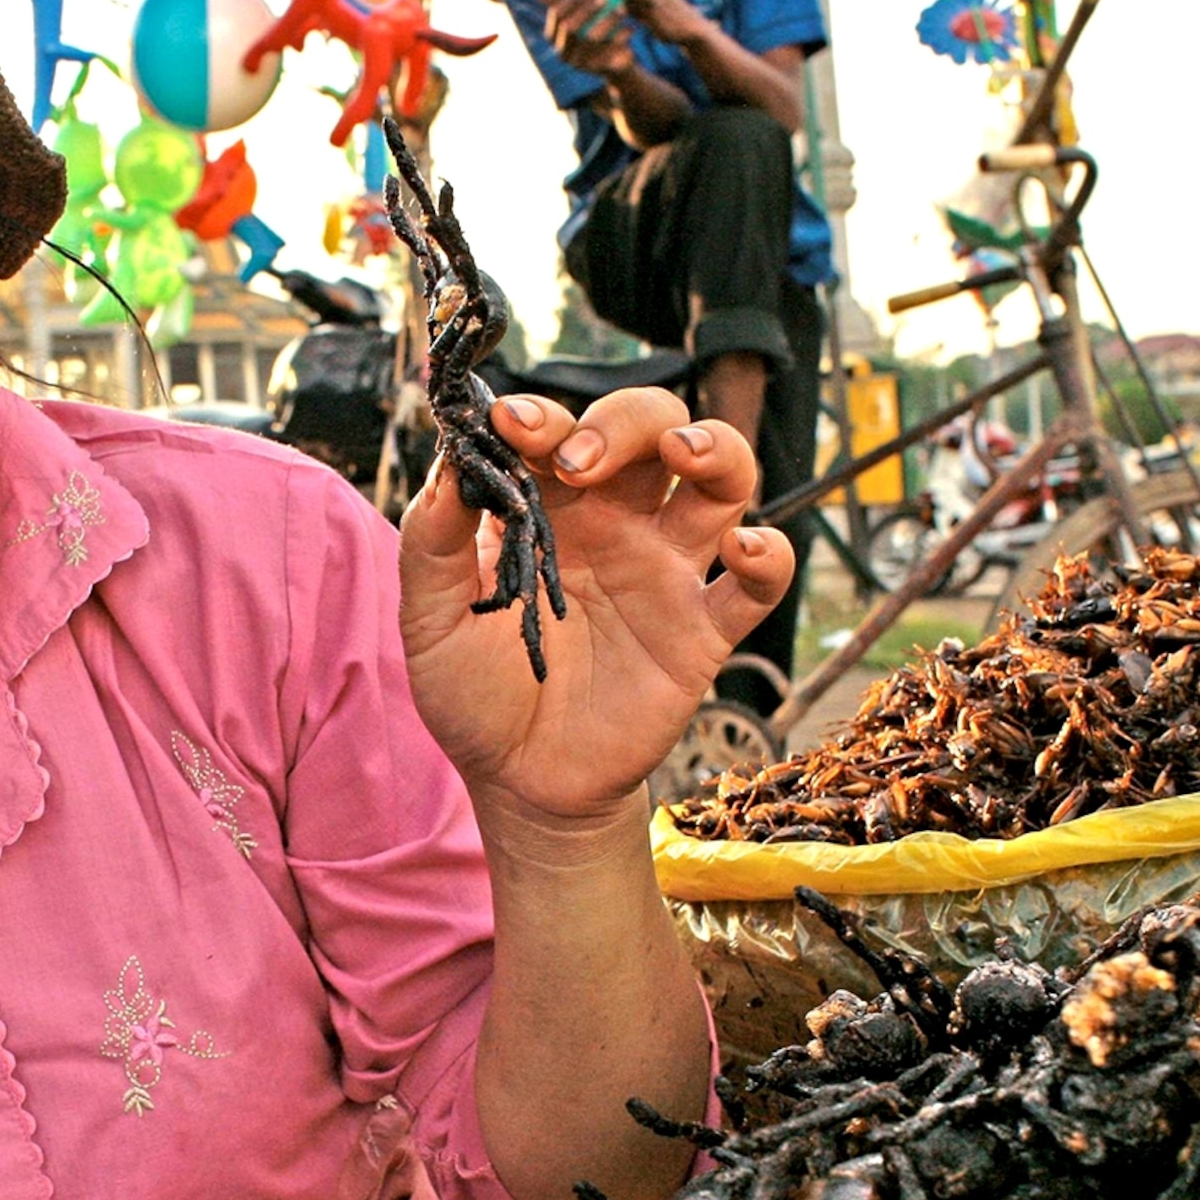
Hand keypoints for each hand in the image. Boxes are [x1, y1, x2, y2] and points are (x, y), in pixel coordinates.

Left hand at [400, 388, 792, 823]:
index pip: (562, 435)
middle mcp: (618, 525)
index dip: (543, 418)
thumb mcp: (431, 620)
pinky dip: (768, 554)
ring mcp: (667, 573)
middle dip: (626, 424)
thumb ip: (432, 542)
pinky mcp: (704, 631)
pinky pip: (758, 583)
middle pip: (654, 432)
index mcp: (551, 510)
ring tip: (684, 451)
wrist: (521, 781)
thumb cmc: (476, 693)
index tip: (510, 426)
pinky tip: (741, 549)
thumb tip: (447, 462)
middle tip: (582, 463)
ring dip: (717, 448)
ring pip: (723, 481)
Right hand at [531, 0, 635, 83]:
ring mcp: (579, 64)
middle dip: (587, 10)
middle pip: (570, 27)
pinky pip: (610, 52)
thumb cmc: (593, 30)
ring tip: (622, 10)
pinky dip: (620, 38)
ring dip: (607, 22)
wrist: (615, 64)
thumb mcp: (577, 12)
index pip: (557, 14)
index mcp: (554, 37)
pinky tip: (630, 27)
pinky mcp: (597, 71)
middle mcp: (563, 53)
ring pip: (591, 40)